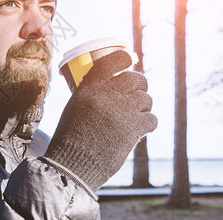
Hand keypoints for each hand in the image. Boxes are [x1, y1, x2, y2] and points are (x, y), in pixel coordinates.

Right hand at [44, 50, 156, 191]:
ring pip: (146, 99)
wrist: (73, 163)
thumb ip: (92, 95)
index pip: (113, 60)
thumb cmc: (70, 137)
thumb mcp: (75, 107)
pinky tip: (139, 130)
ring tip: (134, 117)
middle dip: (140, 85)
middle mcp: (108, 93)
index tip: (129, 61)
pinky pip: (152, 119)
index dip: (125, 58)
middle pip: (136, 79)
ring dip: (143, 107)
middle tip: (136, 93)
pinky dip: (148, 124)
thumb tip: (111, 88)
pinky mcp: (135, 127)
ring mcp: (123, 109)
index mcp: (90, 86)